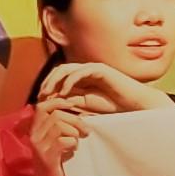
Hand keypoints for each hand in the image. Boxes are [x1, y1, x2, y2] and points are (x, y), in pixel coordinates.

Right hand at [25, 101, 94, 175]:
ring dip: (74, 133)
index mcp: (35, 130)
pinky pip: (62, 141)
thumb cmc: (55, 162)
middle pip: (55, 116)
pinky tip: (73, 150)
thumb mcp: (54, 140)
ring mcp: (39, 146)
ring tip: (77, 142)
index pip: (42, 107)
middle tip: (85, 131)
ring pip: (59, 127)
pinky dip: (72, 144)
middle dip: (75, 120)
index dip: (57, 102)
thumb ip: (58, 126)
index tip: (71, 105)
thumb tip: (73, 110)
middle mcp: (34, 136)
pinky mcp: (46, 157)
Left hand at [34, 61, 166, 113]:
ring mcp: (93, 68)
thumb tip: (51, 103)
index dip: (47, 86)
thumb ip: (71, 102)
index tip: (39, 100)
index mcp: (81, 79)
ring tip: (48, 93)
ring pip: (67, 68)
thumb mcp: (86, 106)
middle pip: (59, 70)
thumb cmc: (113, 107)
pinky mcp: (100, 69)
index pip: (58, 77)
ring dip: (54, 80)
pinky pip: (80, 71)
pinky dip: (69, 81)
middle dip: (47, 82)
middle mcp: (85, 71)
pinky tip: (64, 93)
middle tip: (40, 95)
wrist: (135, 105)